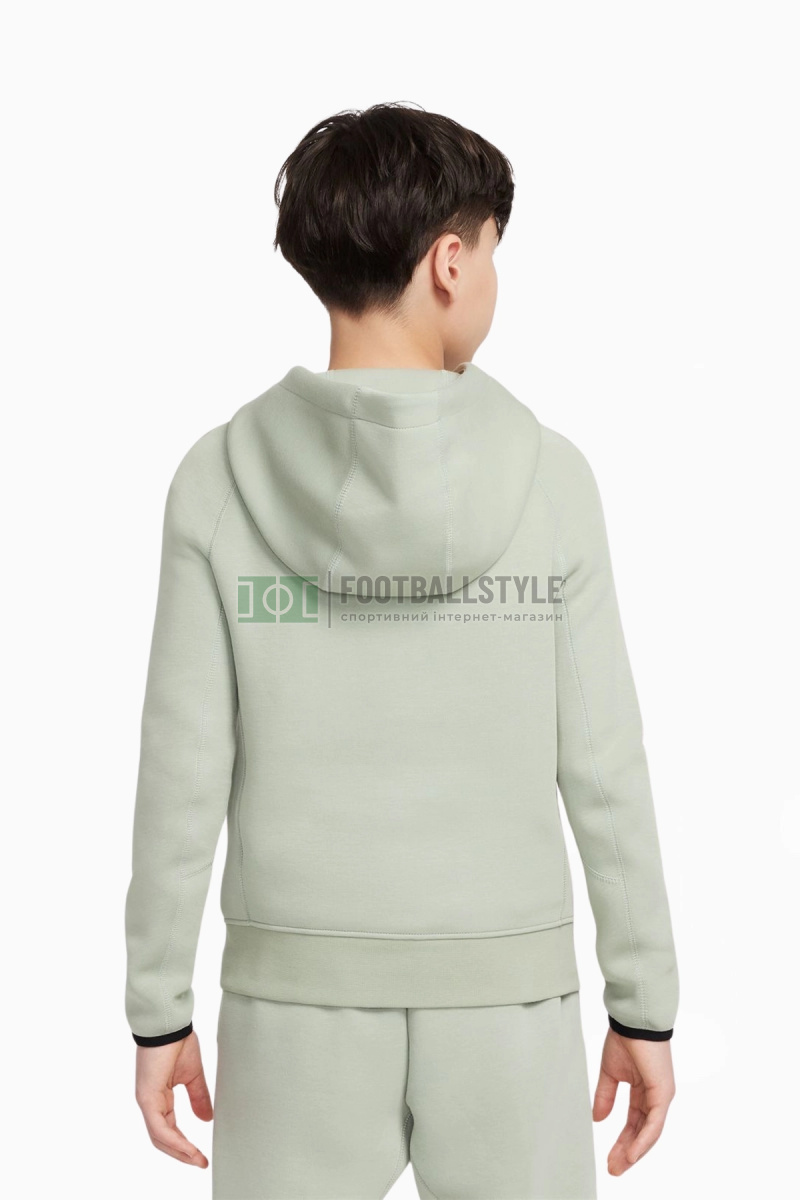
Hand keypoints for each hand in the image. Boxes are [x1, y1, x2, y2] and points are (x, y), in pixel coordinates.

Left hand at [135, 1030, 212, 1167]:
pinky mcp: (147, 1097)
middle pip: (162, 1139)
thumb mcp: (193, 1075)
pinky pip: (159, 1127)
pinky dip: (174, 1140)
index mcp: (159, 1097)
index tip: (201, 1156)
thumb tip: (206, 1119)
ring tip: (197, 1160)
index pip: (169, 1130)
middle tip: (200, 1163)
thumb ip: (198, 1097)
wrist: (169, 1023)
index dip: (184, 1145)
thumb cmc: (178, 1042)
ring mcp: (146, 1101)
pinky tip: (188, 1148)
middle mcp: (150, 1102)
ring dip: (179, 1152)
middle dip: (182, 1154)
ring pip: (160, 1137)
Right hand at [592, 1028, 675, 1175]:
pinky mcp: (663, 1093)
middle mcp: (655, 1097)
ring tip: (619, 1167)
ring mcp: (661, 1096)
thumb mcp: (610, 1073)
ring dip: (634, 1152)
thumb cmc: (624, 1039)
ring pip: (649, 1133)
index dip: (621, 1142)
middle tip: (613, 1170)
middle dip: (626, 1153)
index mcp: (643, 1091)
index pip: (633, 1123)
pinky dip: (643, 1140)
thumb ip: (605, 1097)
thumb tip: (597, 1120)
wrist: (633, 1020)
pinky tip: (632, 1155)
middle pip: (641, 1133)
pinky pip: (654, 1124)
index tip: (609, 1159)